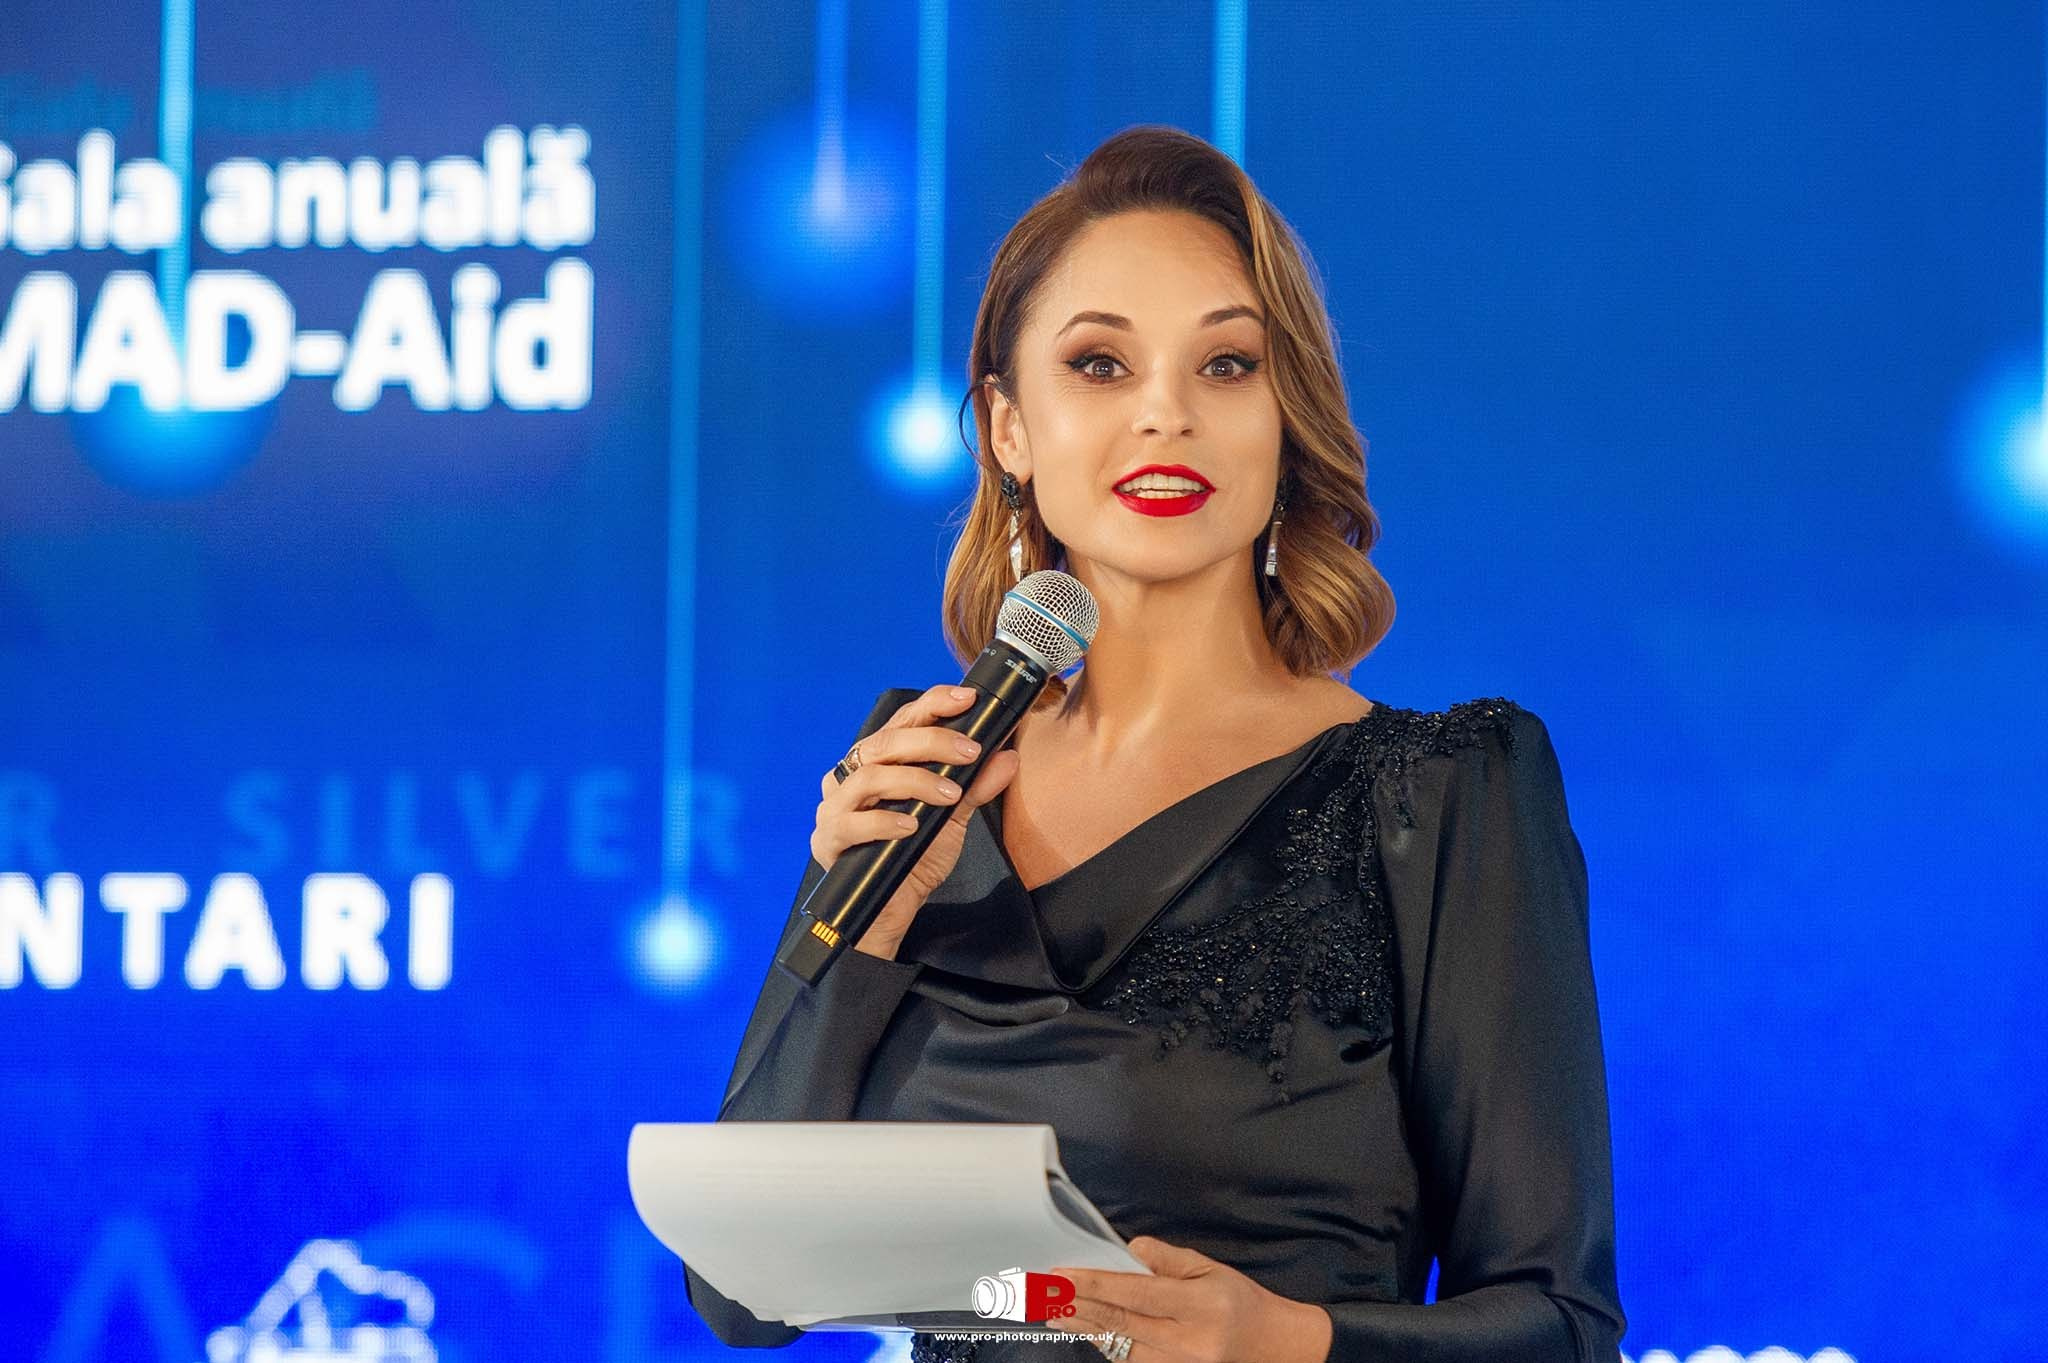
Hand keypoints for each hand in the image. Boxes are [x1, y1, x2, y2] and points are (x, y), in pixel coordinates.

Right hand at [811, 684, 1020, 958]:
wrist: (892, 910)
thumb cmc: (915, 856)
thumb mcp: (953, 818)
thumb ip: (975, 786)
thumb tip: (1007, 756)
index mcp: (878, 762)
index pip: (901, 720)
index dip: (932, 704)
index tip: (966, 698)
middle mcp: (851, 776)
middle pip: (884, 741)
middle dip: (932, 740)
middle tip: (970, 751)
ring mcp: (834, 807)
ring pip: (869, 776)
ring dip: (915, 780)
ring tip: (950, 795)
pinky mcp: (828, 840)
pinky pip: (852, 823)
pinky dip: (885, 821)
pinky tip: (911, 826)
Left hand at [1046, 1236, 1332, 1362]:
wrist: (1274, 1348)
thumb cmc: (1241, 1303)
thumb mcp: (1212, 1268)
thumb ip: (1169, 1258)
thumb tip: (1131, 1248)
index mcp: (1200, 1304)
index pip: (1134, 1293)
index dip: (1093, 1284)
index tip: (1061, 1275)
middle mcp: (1187, 1340)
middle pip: (1119, 1322)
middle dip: (1076, 1306)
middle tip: (1042, 1293)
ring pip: (1119, 1345)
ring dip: (1083, 1326)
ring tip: (1053, 1310)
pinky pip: (1130, 1360)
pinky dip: (1105, 1343)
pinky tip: (1085, 1329)